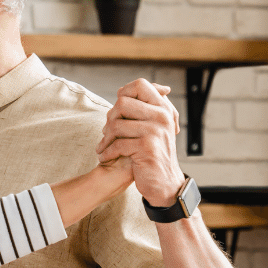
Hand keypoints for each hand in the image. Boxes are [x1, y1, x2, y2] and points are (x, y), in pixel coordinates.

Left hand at [95, 79, 186, 206]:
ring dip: (105, 138)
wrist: (164, 183)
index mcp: (163, 108)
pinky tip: (105, 157)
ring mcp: (155, 131)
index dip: (124, 92)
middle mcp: (162, 117)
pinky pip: (117, 144)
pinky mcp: (147, 148)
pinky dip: (107, 152)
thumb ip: (143, 108)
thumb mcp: (154, 127)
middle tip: (107, 132)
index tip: (117, 109)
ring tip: (103, 146)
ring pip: (116, 124)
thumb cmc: (153, 153)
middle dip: (110, 118)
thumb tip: (122, 90)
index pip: (140, 85)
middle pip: (122, 103)